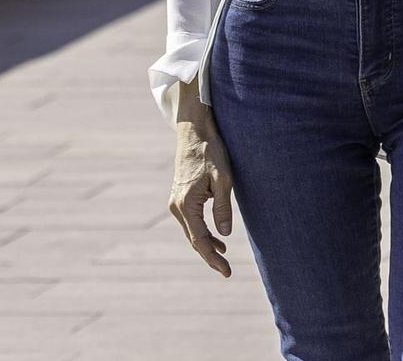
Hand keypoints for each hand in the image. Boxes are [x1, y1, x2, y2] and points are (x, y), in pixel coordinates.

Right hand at [167, 81, 235, 275]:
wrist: (194, 131)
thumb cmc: (211, 152)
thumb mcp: (223, 179)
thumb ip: (223, 207)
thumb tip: (224, 235)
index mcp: (186, 204)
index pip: (200, 240)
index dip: (213, 258)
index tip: (226, 272)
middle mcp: (176, 206)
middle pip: (193, 239)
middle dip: (209, 256)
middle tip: (227, 272)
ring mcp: (176, 201)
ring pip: (192, 231)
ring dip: (207, 244)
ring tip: (224, 256)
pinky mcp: (180, 196)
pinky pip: (191, 221)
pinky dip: (203, 231)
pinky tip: (216, 237)